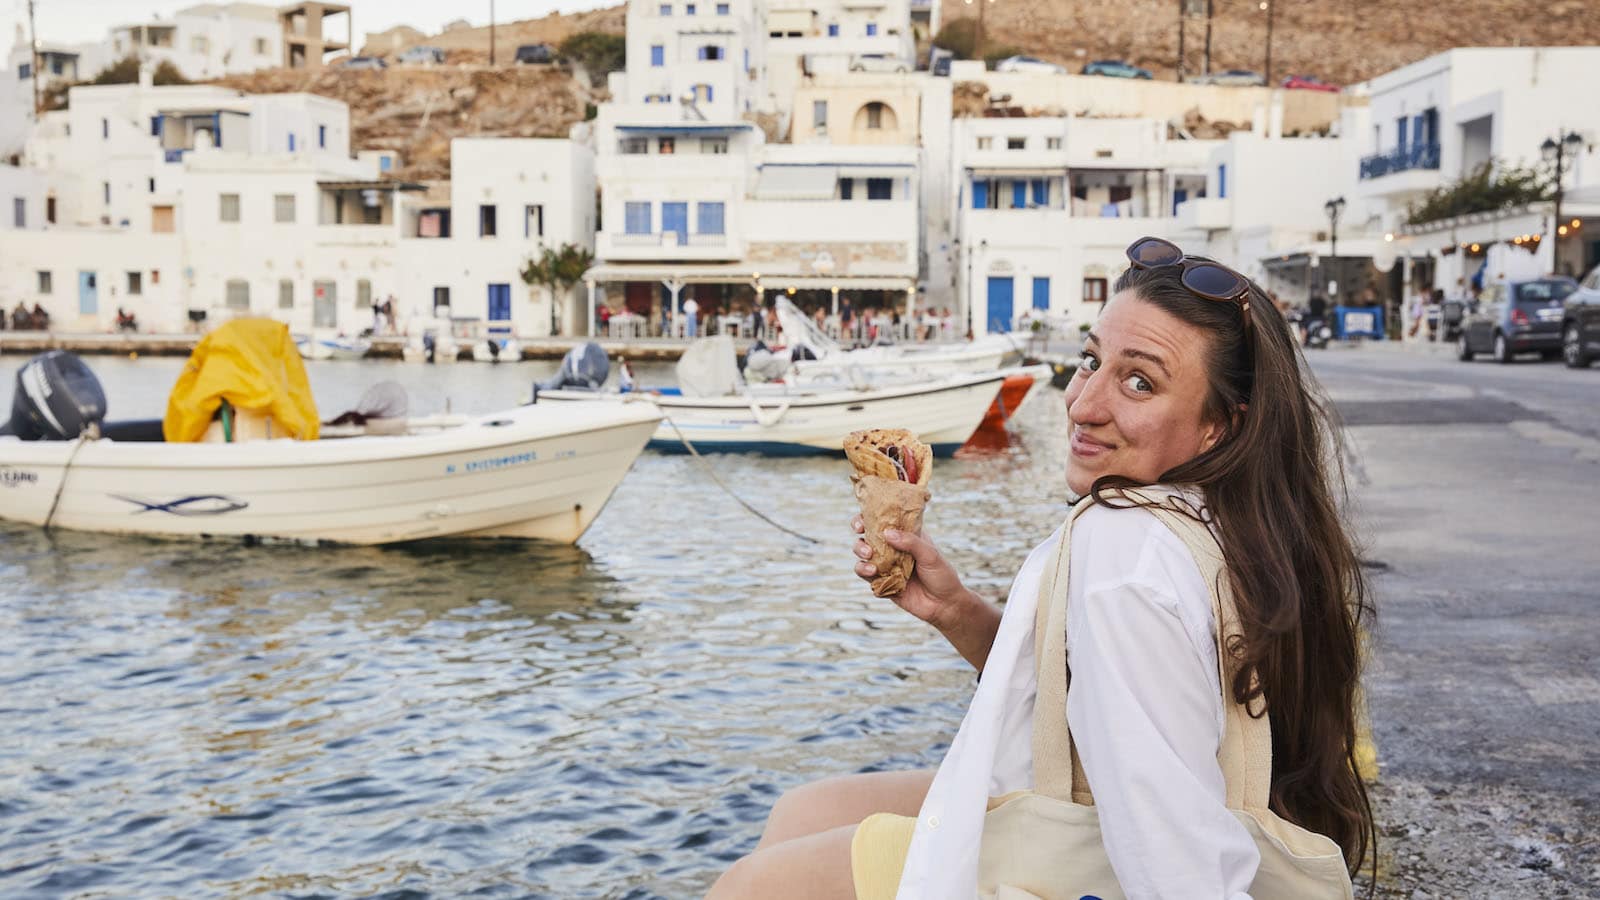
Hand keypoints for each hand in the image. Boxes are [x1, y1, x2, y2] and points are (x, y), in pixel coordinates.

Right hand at [853, 515, 974, 633]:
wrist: (945, 605)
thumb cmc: (942, 576)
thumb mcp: (930, 555)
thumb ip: (910, 542)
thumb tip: (887, 533)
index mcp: (905, 536)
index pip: (884, 522)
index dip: (868, 519)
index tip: (862, 523)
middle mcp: (893, 549)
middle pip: (867, 539)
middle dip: (860, 541)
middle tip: (865, 546)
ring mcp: (887, 567)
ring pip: (863, 558)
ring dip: (861, 557)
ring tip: (871, 564)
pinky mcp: (884, 584)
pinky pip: (868, 578)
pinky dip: (866, 575)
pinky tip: (874, 575)